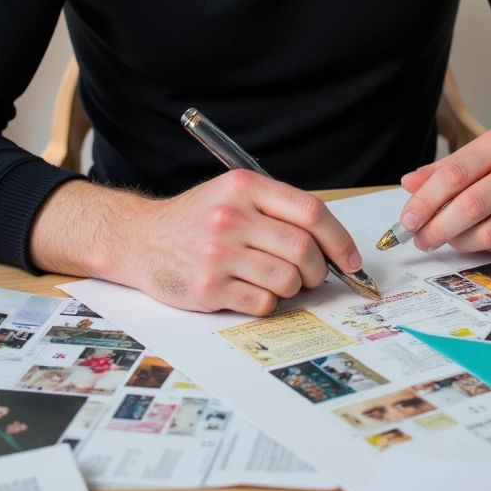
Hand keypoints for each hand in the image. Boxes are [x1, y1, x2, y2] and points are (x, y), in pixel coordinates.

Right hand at [28, 172, 362, 317]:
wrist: (139, 239)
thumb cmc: (196, 219)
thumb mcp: (233, 195)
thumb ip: (278, 210)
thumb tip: (332, 246)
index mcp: (244, 186)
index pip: (311, 212)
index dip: (339, 240)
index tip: (351, 260)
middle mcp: (231, 216)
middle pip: (303, 250)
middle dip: (318, 270)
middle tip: (312, 276)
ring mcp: (218, 253)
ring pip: (287, 280)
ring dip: (291, 288)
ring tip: (273, 280)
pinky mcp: (207, 288)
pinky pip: (262, 303)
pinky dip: (266, 303)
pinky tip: (248, 290)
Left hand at [398, 130, 490, 258]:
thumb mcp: (476, 157)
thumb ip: (441, 171)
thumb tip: (408, 184)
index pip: (453, 175)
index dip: (424, 201)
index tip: (407, 220)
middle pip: (469, 208)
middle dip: (436, 229)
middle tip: (421, 239)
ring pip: (486, 235)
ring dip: (459, 241)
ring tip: (451, 237)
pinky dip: (487, 248)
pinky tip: (484, 237)